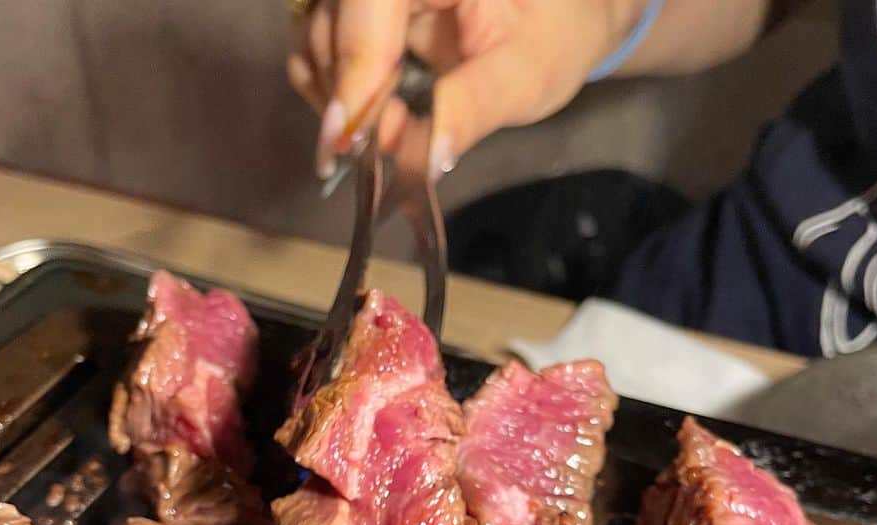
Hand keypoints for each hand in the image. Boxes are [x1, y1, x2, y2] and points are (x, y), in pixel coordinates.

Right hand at [288, 0, 645, 177]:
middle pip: (330, 18)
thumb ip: (473, 108)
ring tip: (382, 137)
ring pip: (315, 33)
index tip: (346, 137)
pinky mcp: (360, 10)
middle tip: (377, 150)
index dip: (353, 65)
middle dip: (346, 92)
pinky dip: (337, 94)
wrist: (561, 17)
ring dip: (337, 98)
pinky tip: (372, 121)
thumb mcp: (526, 73)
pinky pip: (320, 47)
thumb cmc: (555, 31)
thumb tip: (426, 158)